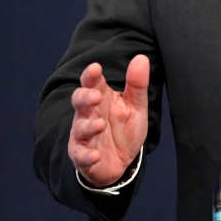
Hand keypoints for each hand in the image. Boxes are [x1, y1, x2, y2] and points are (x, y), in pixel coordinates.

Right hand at [67, 55, 149, 186]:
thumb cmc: (124, 129)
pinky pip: (80, 155)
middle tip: (96, 96)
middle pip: (79, 101)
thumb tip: (142, 57)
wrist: (122, 162)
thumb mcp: (136, 106)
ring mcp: (83, 135)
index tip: (95, 68)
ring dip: (88, 126)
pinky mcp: (82, 156)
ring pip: (79, 128)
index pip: (92, 83)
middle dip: (85, 97)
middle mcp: (88, 114)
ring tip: (99, 124)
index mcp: (102, 99)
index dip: (91, 75)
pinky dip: (86, 156)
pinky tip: (94, 155)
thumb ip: (137, 84)